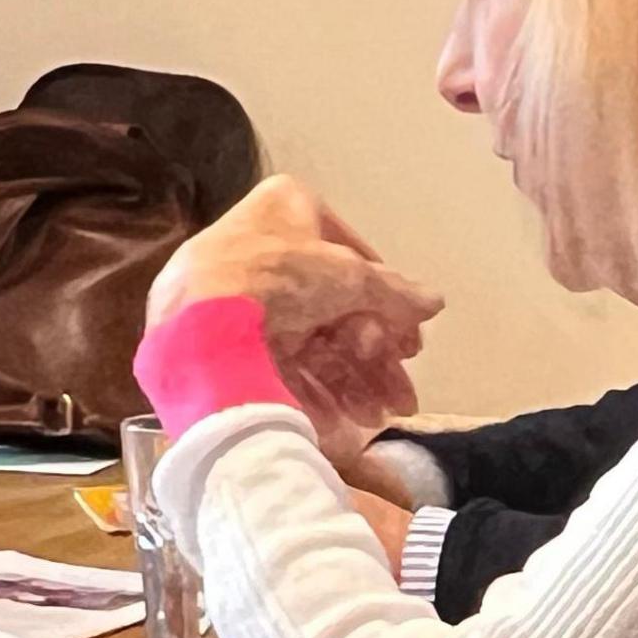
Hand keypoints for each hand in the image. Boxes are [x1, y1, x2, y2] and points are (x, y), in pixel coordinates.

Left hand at [150, 177, 445, 452]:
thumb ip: (396, 293)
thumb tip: (435, 301)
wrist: (202, 325)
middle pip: (333, 310)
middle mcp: (257, 249)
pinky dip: (312, 395)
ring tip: (377, 417)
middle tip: (399, 394)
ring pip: (309, 344)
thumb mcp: (353, 277)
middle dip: (372, 360)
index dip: (385, 306)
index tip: (408, 345)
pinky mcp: (220, 340)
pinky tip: (341, 426)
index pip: (351, 257)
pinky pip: (277, 366)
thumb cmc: (280, 277)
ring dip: (350, 383)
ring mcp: (235, 297)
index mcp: (284, 210)